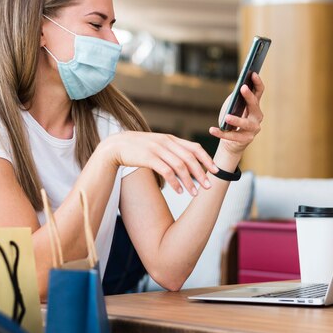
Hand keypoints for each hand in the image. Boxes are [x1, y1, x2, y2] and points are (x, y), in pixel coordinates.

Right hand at [103, 131, 218, 195]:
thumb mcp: (156, 146)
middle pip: (190, 158)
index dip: (207, 159)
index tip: (216, 171)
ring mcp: (157, 149)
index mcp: (171, 139)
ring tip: (194, 193)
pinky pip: (166, 171)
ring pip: (180, 166)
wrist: (115, 146)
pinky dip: (175, 182)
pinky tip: (179, 191)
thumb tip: (185, 163)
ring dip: (189, 181)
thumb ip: (170, 151)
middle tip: (208, 187)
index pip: (194, 147)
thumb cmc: (137, 149)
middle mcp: (166, 142)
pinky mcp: (148, 157)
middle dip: (201, 173)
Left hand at [209, 72, 264, 155]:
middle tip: (242, 88)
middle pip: (255, 105)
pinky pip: (233, 136)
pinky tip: (212, 130)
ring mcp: (254, 129)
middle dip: (249, 96)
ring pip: (245, 123)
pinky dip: (221, 133)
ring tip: (227, 117)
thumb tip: (236, 90)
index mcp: (255, 106)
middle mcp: (257, 116)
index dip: (257, 82)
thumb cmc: (231, 121)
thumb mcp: (232, 107)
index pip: (259, 91)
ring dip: (236, 120)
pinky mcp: (246, 139)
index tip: (253, 73)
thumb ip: (235, 99)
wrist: (230, 143)